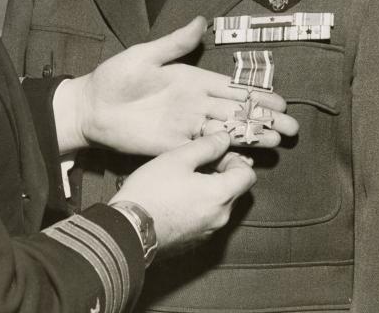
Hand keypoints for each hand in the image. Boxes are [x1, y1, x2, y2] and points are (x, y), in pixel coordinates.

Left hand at [53, 17, 297, 154]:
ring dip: (252, 134)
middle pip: (237, 111)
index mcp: (192, 80)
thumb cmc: (115, 77)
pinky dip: (227, 151)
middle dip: (265, 117)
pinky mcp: (175, 145)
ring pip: (227, 130)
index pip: (232, 87)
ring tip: (278, 140)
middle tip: (292, 126)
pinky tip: (246, 155)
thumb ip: (176, 42)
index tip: (282, 101)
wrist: (91, 108)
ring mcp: (187, 125)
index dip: (257, 94)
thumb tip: (202, 20)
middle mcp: (195, 103)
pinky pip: (206, 148)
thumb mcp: (146, 54)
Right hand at [110, 132, 255, 250]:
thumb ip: (206, 146)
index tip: (216, 154)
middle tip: (197, 162)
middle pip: (235, 190)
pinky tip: (177, 196)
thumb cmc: (152, 191)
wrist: (129, 229)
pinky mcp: (195, 240)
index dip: (235, 160)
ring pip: (220, 204)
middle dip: (222, 172)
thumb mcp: (177, 158)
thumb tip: (224, 138)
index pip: (248, 176)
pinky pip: (206, 217)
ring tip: (184, 178)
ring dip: (210, 188)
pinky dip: (199, 204)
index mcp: (220, 195)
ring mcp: (208, 232)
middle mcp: (220, 217)